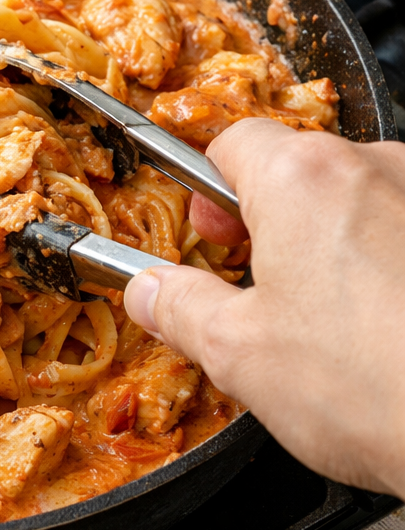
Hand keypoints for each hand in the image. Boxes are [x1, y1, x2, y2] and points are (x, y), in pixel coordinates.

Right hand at [124, 117, 404, 499]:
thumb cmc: (376, 386)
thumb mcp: (238, 354)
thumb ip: (178, 308)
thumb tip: (148, 292)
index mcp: (303, 178)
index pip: (232, 143)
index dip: (206, 188)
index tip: (205, 230)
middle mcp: (380, 168)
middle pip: (301, 171)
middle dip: (270, 219)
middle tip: (257, 282)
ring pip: (363, 202)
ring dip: (336, 241)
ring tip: (330, 317)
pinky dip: (392, 262)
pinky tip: (390, 326)